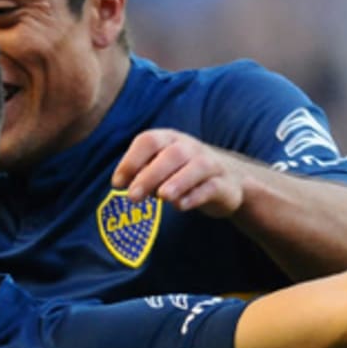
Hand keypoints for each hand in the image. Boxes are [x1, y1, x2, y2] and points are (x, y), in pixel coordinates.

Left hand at [112, 129, 245, 217]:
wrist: (229, 180)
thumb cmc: (181, 174)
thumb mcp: (160, 169)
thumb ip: (141, 173)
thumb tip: (122, 183)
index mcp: (169, 140)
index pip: (149, 141)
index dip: (131, 161)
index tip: (117, 184)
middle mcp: (190, 148)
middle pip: (172, 155)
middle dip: (150, 175)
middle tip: (132, 197)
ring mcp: (211, 165)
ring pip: (197, 167)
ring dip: (178, 181)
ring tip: (162, 196)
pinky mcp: (224, 186)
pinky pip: (212, 187)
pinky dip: (196, 196)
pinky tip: (180, 206)